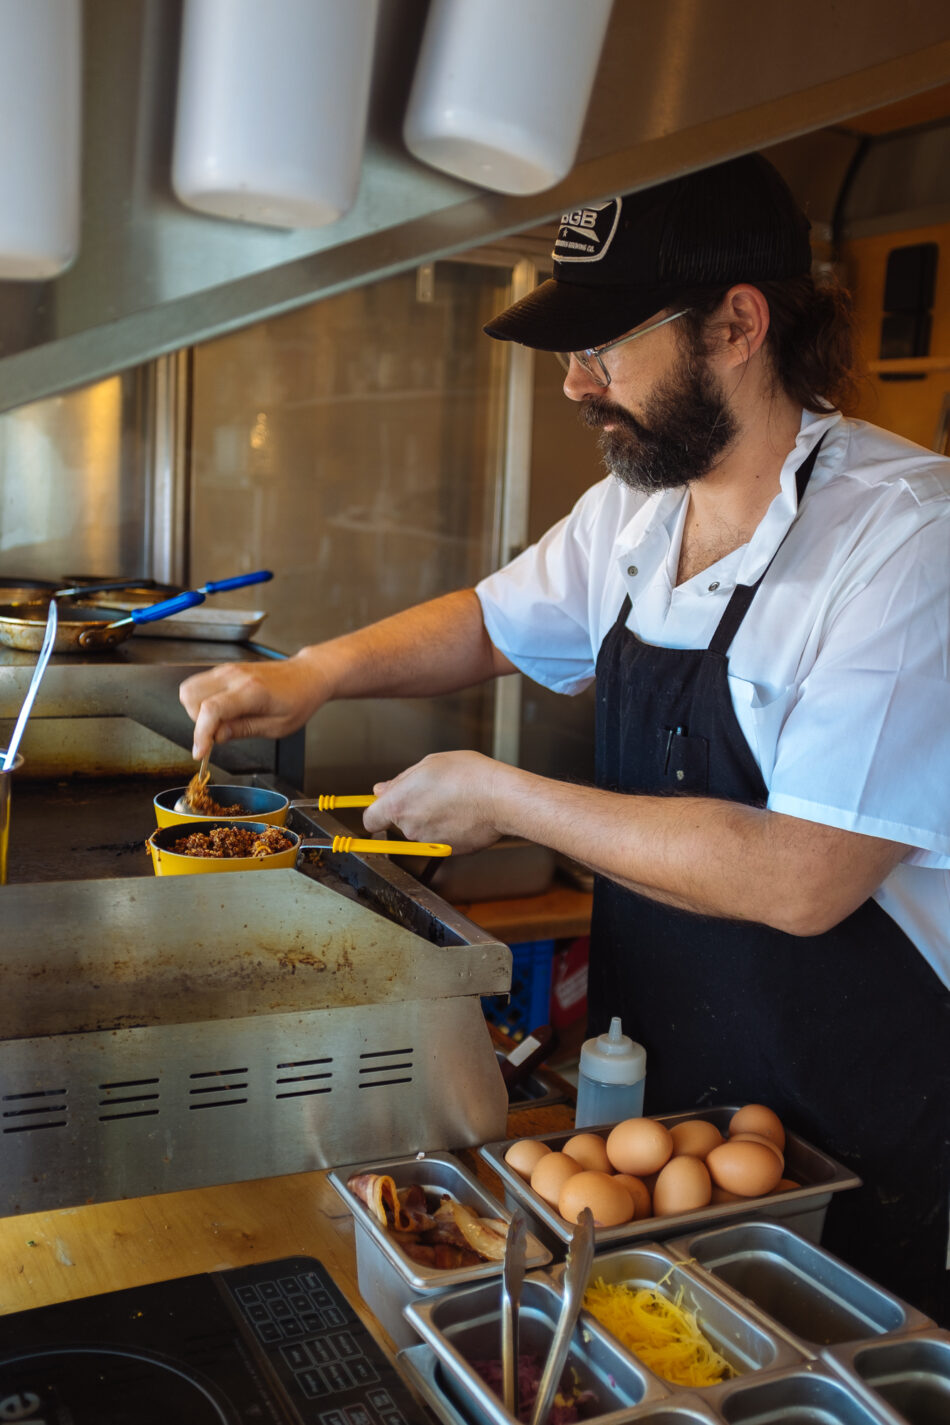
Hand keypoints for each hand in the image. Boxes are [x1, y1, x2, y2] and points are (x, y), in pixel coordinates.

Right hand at [179, 651, 327, 757]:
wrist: (307, 674)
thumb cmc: (298, 700)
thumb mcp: (277, 726)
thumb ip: (243, 730)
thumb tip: (216, 737)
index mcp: (251, 691)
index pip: (211, 710)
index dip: (200, 734)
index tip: (199, 753)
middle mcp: (235, 676)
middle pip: (190, 696)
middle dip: (197, 720)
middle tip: (218, 732)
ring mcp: (228, 669)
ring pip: (190, 689)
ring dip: (196, 711)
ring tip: (221, 721)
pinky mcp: (225, 669)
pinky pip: (200, 684)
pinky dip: (202, 701)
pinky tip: (223, 711)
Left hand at [364, 751, 506, 854]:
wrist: (501, 798)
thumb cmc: (468, 776)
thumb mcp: (429, 764)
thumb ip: (400, 780)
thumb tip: (382, 789)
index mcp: (398, 805)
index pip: (370, 819)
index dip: (376, 811)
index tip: (384, 804)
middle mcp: (410, 828)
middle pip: (400, 822)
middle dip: (412, 809)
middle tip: (433, 790)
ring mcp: (429, 842)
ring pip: (422, 830)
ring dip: (432, 818)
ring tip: (454, 799)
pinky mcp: (449, 851)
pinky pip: (442, 838)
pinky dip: (449, 828)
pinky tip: (463, 812)